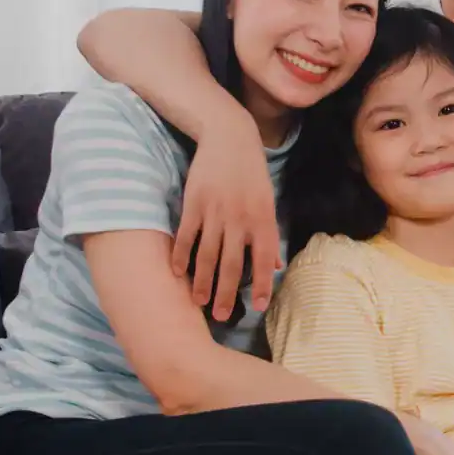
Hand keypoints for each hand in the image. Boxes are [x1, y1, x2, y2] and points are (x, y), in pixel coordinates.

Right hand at [172, 110, 281, 320]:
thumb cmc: (252, 173)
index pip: (264, 258)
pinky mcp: (194, 204)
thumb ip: (269, 234)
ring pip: (207, 255)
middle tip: (221, 316)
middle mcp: (240, 219)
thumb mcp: (268, 201)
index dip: (261, 284)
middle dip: (226, 292)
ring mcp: (215, 212)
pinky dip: (181, 256)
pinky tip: (177, 273)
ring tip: (198, 302)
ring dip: (202, 281)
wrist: (230, 139)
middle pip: (232, 263)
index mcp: (262, 218)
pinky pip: (187, 236)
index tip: (257, 306)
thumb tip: (276, 266)